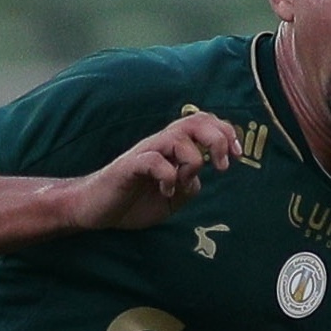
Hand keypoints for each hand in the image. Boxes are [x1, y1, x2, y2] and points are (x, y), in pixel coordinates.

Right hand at [63, 113, 241, 234]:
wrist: (93, 210)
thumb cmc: (130, 201)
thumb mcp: (171, 200)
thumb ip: (188, 186)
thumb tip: (200, 178)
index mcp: (172, 148)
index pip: (205, 123)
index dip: (227, 134)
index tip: (237, 157)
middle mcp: (160, 144)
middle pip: (196, 120)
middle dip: (217, 138)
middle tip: (222, 165)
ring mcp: (144, 153)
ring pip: (178, 137)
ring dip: (192, 159)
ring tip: (185, 180)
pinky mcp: (128, 166)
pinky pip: (154, 161)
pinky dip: (167, 176)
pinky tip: (165, 191)